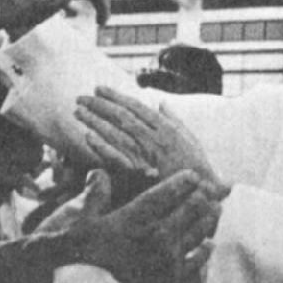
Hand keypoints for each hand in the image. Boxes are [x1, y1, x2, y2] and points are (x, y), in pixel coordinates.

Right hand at [35, 169, 220, 282]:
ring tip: (216, 209)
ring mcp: (165, 259)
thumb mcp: (81, 220)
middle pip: (190, 208)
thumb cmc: (78, 255)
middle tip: (208, 189)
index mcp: (136, 218)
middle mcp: (155, 235)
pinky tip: (209, 244)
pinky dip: (204, 251)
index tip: (193, 175)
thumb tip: (99, 172)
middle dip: (201, 195)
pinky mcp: (170, 279)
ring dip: (209, 218)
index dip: (184, 181)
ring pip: (198, 231)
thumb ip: (95, 193)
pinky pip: (195, 261)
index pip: (167, 193)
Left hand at [74, 87, 229, 196]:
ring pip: (116, 133)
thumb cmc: (198, 166)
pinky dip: (103, 147)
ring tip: (78, 112)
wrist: (204, 194)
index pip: (135, 106)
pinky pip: (118, 158)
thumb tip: (161, 103)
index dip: (115, 96)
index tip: (98, 89)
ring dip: (95, 121)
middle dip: (99, 105)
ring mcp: (147, 155)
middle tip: (80, 98)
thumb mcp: (191, 139)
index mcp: (166, 128)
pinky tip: (88, 137)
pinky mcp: (141, 174)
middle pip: (121, 116)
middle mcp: (155, 138)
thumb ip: (175, 120)